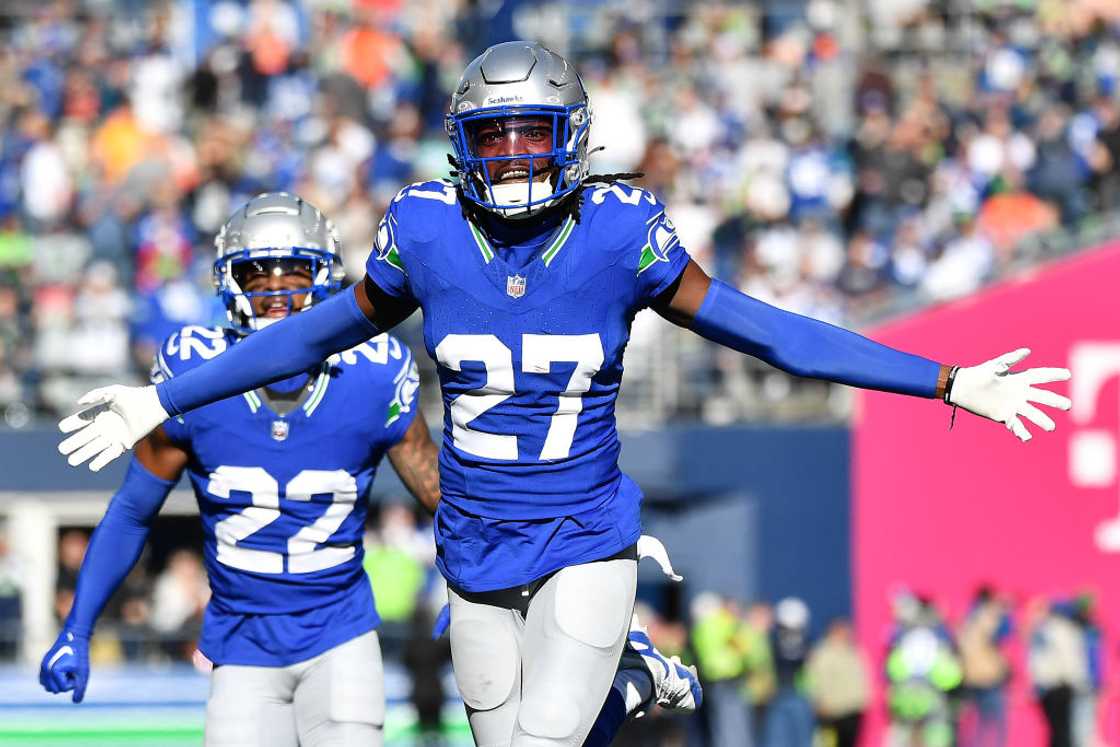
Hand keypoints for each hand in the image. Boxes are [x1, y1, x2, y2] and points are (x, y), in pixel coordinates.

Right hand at [39, 630, 89, 702]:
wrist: (75, 638)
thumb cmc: (80, 655)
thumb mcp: (83, 672)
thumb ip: (80, 688)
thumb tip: (76, 702)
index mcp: (54, 671)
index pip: (63, 688)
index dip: (73, 681)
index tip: (77, 670)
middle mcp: (45, 670)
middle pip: (55, 689)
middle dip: (65, 683)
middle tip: (72, 670)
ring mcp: (42, 667)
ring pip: (48, 686)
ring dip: (58, 681)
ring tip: (66, 670)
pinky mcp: (42, 665)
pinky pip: (45, 680)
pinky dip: (52, 680)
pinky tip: (61, 671)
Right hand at [58, 385, 168, 470]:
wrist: (154, 405)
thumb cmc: (134, 397)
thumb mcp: (113, 391)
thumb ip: (96, 394)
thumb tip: (79, 403)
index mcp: (102, 412)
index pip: (83, 420)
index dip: (72, 424)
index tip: (62, 428)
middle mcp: (106, 425)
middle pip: (86, 436)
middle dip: (74, 443)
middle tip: (62, 450)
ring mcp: (115, 435)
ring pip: (95, 447)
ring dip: (83, 454)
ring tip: (71, 461)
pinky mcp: (125, 443)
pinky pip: (111, 454)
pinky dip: (102, 461)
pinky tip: (92, 466)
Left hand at [948, 349, 1071, 441]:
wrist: (963, 388)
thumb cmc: (978, 374)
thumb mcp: (995, 366)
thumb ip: (1010, 360)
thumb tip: (1027, 351)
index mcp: (1019, 379)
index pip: (1041, 376)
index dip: (1054, 374)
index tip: (1068, 374)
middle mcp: (1020, 393)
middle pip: (1042, 397)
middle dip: (1055, 401)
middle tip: (1068, 405)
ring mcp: (1014, 405)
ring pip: (1032, 413)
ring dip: (1042, 420)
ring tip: (1051, 427)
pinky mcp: (1005, 416)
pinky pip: (1016, 425)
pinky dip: (1022, 432)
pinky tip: (1027, 438)